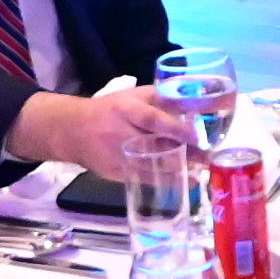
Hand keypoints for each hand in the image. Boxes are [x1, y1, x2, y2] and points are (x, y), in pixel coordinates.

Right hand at [19, 81, 196, 180]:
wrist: (72, 131)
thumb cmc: (108, 109)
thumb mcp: (131, 96)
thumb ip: (159, 98)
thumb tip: (192, 102)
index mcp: (126, 110)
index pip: (153, 120)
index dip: (176, 129)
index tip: (198, 136)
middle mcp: (122, 134)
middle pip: (156, 147)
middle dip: (184, 154)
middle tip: (207, 157)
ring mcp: (118, 157)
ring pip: (151, 167)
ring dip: (178, 170)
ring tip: (200, 172)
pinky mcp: (115, 173)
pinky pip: (143, 179)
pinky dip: (164, 182)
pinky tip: (182, 182)